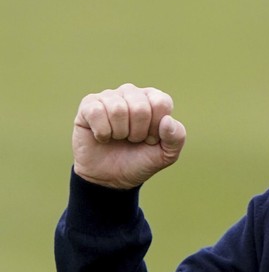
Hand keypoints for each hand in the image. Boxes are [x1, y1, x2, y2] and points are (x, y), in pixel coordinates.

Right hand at [72, 83, 186, 189]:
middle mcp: (132, 93)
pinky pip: (96, 112)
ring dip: (120, 133)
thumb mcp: (166, 154)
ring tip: (119, 138)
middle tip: (133, 140)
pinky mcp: (89, 104)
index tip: (151, 139)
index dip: (156, 128)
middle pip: (140, 108)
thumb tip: (167, 120)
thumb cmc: (140, 160)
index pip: (161, 103)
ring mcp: (109, 97)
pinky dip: (102, 132)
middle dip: (138, 133)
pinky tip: (103, 137)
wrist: (111, 178)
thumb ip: (176, 137)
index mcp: (154, 100)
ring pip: (118, 109)